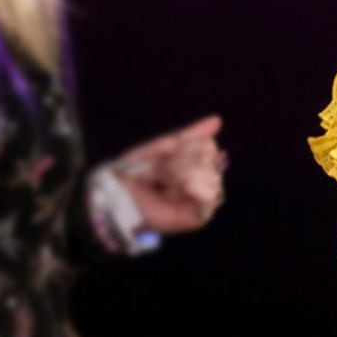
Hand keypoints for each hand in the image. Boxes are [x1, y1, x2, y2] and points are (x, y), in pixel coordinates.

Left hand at [111, 115, 226, 233]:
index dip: (190, 148)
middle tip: (167, 172)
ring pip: (214, 179)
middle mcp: (199, 180)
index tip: (171, 153)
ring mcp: (200, 198)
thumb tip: (217, 120)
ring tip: (173, 183)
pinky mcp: (198, 216)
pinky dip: (199, 191)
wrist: (119, 196)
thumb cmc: (135, 171)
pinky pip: (212, 198)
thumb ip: (190, 135)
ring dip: (191, 176)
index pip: (208, 147)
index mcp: (191, 162)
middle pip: (212, 162)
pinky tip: (186, 189)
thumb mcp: (161, 147)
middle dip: (188, 163)